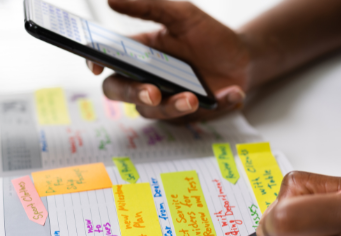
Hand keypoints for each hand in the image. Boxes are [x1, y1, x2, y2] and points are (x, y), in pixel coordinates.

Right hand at [87, 0, 249, 122]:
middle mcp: (146, 79)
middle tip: (153, 93)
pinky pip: (189, 119)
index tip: (97, 66)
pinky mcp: (185, 115)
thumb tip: (111, 0)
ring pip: (152, 112)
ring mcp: (164, 100)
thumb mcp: (182, 15)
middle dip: (133, 94)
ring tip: (193, 97)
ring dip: (171, 107)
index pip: (108, 60)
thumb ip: (148, 7)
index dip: (95, 63)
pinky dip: (213, 106)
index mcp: (140, 54)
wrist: (245, 59)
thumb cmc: (210, 36)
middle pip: (121, 92)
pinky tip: (230, 92)